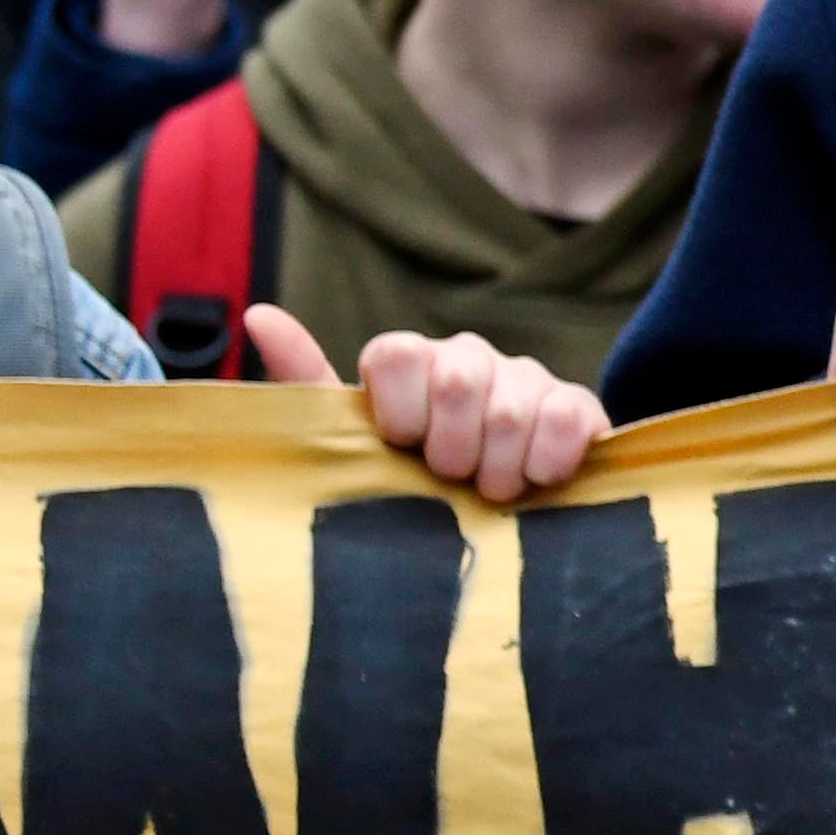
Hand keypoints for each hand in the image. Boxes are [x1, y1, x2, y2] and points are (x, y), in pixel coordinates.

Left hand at [247, 303, 603, 502]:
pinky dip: (547, 461)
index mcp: (410, 361)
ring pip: (512, 405)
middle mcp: (469, 357)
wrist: (499, 521)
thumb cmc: (411, 484)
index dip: (401, 410)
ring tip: (491, 492)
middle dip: (452, 449)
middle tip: (450, 478)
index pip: (397, 352)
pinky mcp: (578, 406)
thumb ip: (308, 384)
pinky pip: (566, 416)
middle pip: (459, 378)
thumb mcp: (352, 444)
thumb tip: (257, 313)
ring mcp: (527, 377)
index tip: (401, 447)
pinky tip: (537, 481)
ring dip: (499, 466)